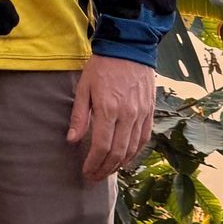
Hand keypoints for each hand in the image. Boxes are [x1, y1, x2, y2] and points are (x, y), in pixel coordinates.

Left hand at [68, 55, 155, 181]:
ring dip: (120, 164)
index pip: (102, 146)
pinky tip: (125, 158)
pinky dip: (135, 152)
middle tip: (94, 177)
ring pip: (133, 148)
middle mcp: (128, 114)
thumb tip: (72, 140)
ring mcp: (142, 113)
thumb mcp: (84, 87)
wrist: (129, 47)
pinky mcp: (150, 110)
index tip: (86, 171)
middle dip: (105, 169)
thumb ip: (79, 116)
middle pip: (118, 152)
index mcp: (109, 109)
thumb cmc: (103, 66)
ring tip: (107, 171)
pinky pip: (145, 138)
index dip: (94, 163)